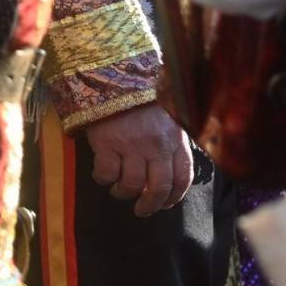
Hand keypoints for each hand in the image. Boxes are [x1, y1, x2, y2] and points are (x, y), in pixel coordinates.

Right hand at [83, 102, 192, 216]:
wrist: (114, 75)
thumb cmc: (142, 98)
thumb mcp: (167, 117)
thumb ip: (172, 143)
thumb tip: (171, 177)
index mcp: (174, 137)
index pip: (182, 178)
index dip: (175, 197)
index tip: (166, 204)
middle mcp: (156, 144)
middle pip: (158, 189)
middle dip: (149, 206)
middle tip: (141, 210)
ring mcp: (131, 144)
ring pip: (131, 186)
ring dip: (123, 193)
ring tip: (118, 189)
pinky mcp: (107, 143)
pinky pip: (106, 174)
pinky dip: (103, 179)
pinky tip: (102, 174)